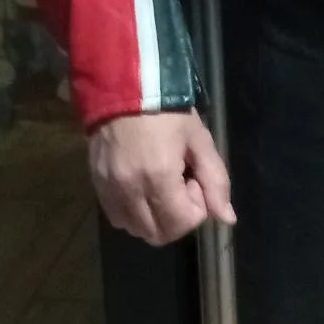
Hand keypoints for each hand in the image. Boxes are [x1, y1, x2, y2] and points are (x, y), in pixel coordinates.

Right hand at [87, 108, 236, 245]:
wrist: (122, 88)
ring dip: (155, 218)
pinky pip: (117, 218)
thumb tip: (227, 219)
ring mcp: (109, 189)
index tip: (193, 178)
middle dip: (177, 218)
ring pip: (136, 230)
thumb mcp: (199, 140)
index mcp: (159, 176)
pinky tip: (142, 188)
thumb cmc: (167, 112)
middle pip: (158, 234)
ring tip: (159, 187)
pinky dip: (134, 213)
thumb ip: (216, 181)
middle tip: (179, 186)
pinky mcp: (96, 184)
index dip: (196, 206)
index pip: (182, 222)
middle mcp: (130, 189)